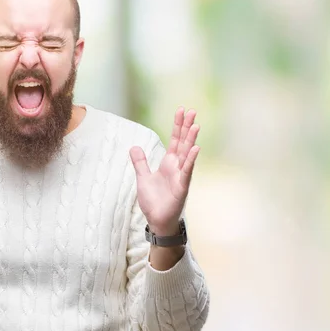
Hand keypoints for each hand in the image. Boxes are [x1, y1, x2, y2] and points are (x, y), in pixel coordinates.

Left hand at [130, 107, 199, 235]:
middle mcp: (177, 166)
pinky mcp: (182, 186)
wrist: (157, 220)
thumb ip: (140, 162)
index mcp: (168, 163)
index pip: (174, 140)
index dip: (177, 125)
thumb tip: (134, 146)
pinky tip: (195, 148)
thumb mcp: (142, 178)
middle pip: (182, 142)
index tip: (181, 110)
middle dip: (187, 127)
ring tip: (195, 125)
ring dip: (191, 140)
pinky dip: (191, 160)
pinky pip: (187, 171)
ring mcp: (181, 176)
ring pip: (186, 154)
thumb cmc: (153, 201)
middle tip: (192, 111)